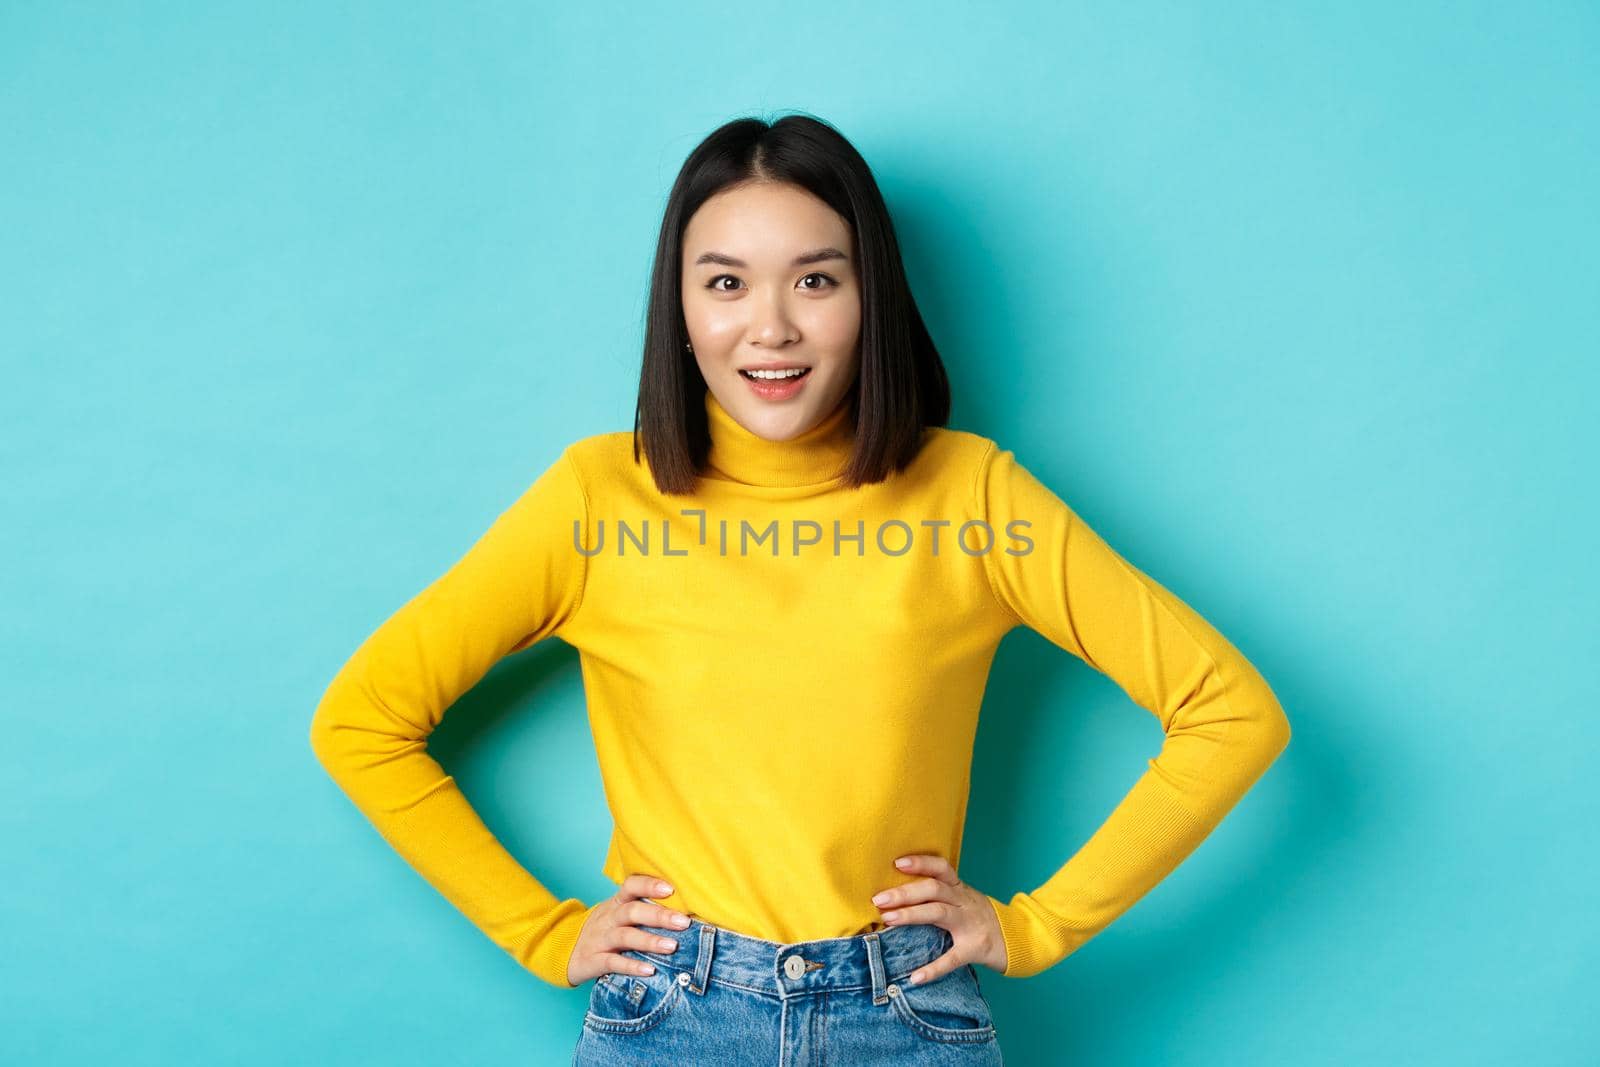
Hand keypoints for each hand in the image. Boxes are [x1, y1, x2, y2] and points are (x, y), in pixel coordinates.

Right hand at [566, 872, 693, 985]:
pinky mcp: (593, 961)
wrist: (562, 950)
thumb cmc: (603, 930)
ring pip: (624, 936)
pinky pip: (612, 963)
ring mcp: (599, 939)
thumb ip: (643, 911)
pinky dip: (631, 966)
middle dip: (658, 916)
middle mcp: (608, 918)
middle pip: (632, 911)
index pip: (631, 886)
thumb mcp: (617, 914)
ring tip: (672, 946)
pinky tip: (650, 970)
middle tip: (683, 922)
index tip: (671, 888)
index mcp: (616, 903)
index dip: (649, 885)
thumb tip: (685, 911)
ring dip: (649, 941)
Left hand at [871, 854, 1007, 982]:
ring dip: (912, 915)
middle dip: (905, 892)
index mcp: (961, 889)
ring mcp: (970, 925)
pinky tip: (916, 977)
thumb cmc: (982, 918)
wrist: (1021, 939)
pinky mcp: (974, 949)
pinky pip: (952, 959)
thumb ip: (941, 896)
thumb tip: (900, 894)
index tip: (896, 863)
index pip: (941, 868)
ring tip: (888, 920)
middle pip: (934, 889)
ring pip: (940, 913)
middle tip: (879, 899)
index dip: (920, 863)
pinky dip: (933, 969)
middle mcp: (965, 902)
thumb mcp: (965, 900)